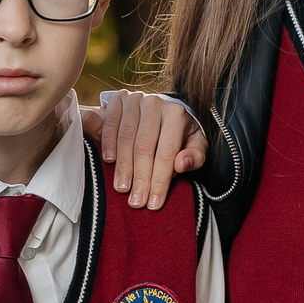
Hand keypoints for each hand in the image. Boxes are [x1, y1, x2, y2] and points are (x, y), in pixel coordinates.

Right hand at [85, 92, 207, 210]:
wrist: (163, 109)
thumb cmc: (181, 133)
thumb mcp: (196, 144)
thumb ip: (195, 157)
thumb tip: (181, 164)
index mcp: (177, 113)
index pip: (167, 151)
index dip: (160, 179)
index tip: (154, 203)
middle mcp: (155, 103)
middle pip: (144, 146)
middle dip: (140, 177)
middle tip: (136, 201)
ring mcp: (135, 99)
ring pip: (126, 137)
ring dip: (123, 165)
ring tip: (122, 188)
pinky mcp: (118, 99)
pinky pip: (110, 123)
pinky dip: (108, 142)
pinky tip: (109, 161)